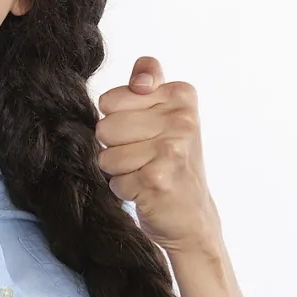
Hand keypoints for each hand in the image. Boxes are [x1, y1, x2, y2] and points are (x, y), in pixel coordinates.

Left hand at [95, 55, 224, 255]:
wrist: (192, 215)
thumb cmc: (170, 161)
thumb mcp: (164, 113)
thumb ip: (146, 83)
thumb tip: (139, 81)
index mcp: (181, 96)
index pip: (111, 98)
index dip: (116, 117)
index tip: (142, 128)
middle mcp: (181, 120)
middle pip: (105, 126)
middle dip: (114, 146)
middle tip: (143, 155)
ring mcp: (172, 149)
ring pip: (106, 155)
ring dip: (119, 170)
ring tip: (145, 172)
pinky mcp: (158, 179)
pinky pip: (114, 180)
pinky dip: (125, 189)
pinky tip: (147, 190)